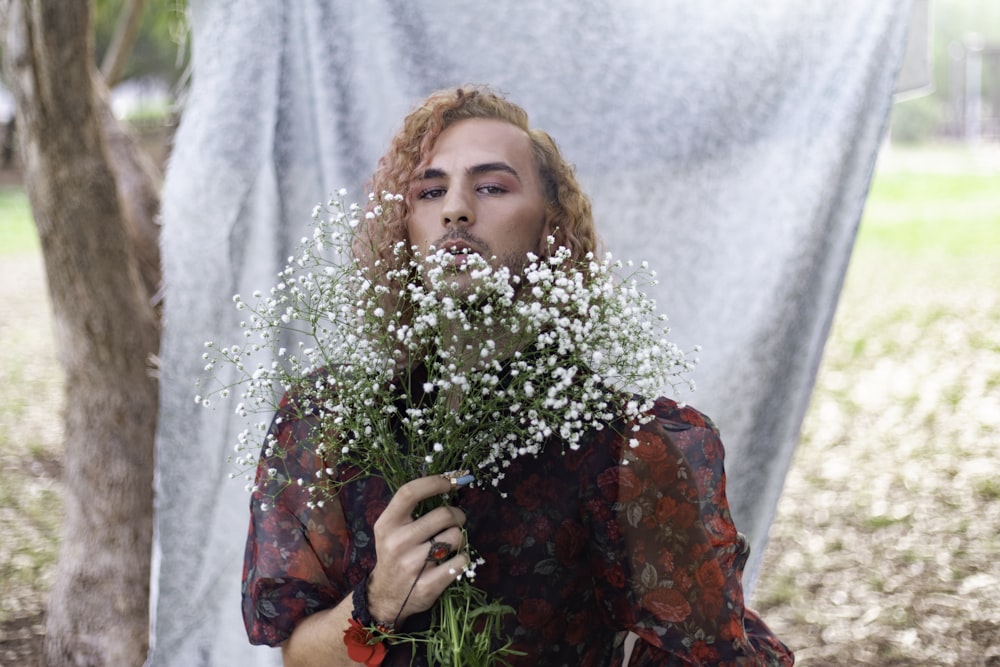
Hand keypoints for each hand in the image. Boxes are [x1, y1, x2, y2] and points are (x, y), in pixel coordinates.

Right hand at [366, 475, 468, 626]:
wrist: (386, 595)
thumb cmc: (395, 553)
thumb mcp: (392, 528)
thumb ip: (412, 507)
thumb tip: (449, 480)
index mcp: (387, 524)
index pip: (410, 492)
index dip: (434, 482)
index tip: (451, 482)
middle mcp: (397, 543)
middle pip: (442, 515)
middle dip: (457, 514)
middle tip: (456, 519)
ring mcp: (412, 565)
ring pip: (454, 537)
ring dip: (459, 537)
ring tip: (450, 543)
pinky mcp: (427, 585)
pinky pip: (461, 561)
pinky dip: (462, 558)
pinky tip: (452, 560)